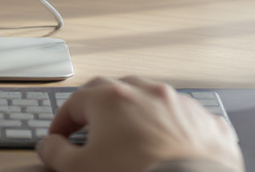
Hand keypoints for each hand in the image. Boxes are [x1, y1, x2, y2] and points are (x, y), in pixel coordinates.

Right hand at [36, 76, 242, 171]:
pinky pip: (185, 119)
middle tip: (91, 128)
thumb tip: (48, 147)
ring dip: (139, 114)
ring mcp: (180, 105)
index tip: (58, 139)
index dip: (62, 122)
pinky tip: (170, 147)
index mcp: (111, 99)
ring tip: (133, 138)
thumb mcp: (81, 169)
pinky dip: (173, 129)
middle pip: (114, 91)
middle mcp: (147, 93)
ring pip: (153, 100)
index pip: (75, 102)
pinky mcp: (206, 123)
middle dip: (99, 108)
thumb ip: (57, 154)